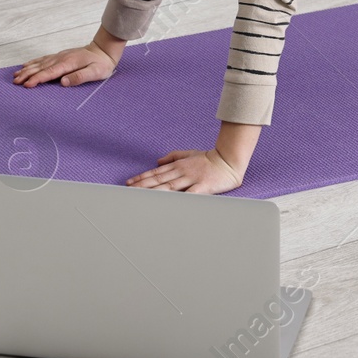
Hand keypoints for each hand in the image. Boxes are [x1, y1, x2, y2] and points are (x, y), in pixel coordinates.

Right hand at [12, 43, 114, 87]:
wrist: (103, 50)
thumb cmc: (101, 64)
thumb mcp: (95, 73)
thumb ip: (79, 77)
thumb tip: (63, 82)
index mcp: (68, 63)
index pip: (50, 73)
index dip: (37, 79)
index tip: (27, 85)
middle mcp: (61, 58)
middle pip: (40, 67)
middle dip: (27, 74)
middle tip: (15, 82)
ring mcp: (59, 56)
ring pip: (39, 63)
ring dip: (27, 69)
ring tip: (15, 75)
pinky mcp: (60, 56)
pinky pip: (43, 59)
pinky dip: (33, 62)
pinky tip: (26, 65)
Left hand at [126, 148, 242, 193]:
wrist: (229, 160)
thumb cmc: (209, 158)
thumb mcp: (189, 153)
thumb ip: (172, 157)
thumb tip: (158, 161)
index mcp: (178, 165)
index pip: (156, 173)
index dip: (141, 178)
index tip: (129, 183)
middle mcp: (182, 172)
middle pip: (158, 180)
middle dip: (142, 186)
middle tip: (128, 191)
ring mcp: (192, 179)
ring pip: (169, 187)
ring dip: (154, 192)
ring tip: (141, 196)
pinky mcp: (202, 187)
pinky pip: (188, 195)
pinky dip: (178, 199)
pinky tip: (168, 203)